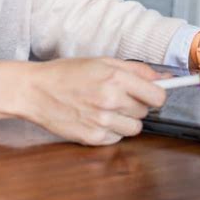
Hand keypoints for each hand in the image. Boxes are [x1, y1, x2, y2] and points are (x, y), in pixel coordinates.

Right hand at [19, 57, 167, 146]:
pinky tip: (95, 117)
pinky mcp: (93, 138)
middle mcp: (110, 100)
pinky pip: (117, 138)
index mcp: (114, 77)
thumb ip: (135, 69)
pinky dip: (111, 129)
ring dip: (125, 119)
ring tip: (105, 108)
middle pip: (146, 111)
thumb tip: (163, 77)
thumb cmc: (66, 73)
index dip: (155, 94)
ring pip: (134, 128)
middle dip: (135, 103)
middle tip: (116, 95)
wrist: (35, 91)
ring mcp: (102, 121)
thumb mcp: (100, 61)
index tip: (149, 93)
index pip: (157, 96)